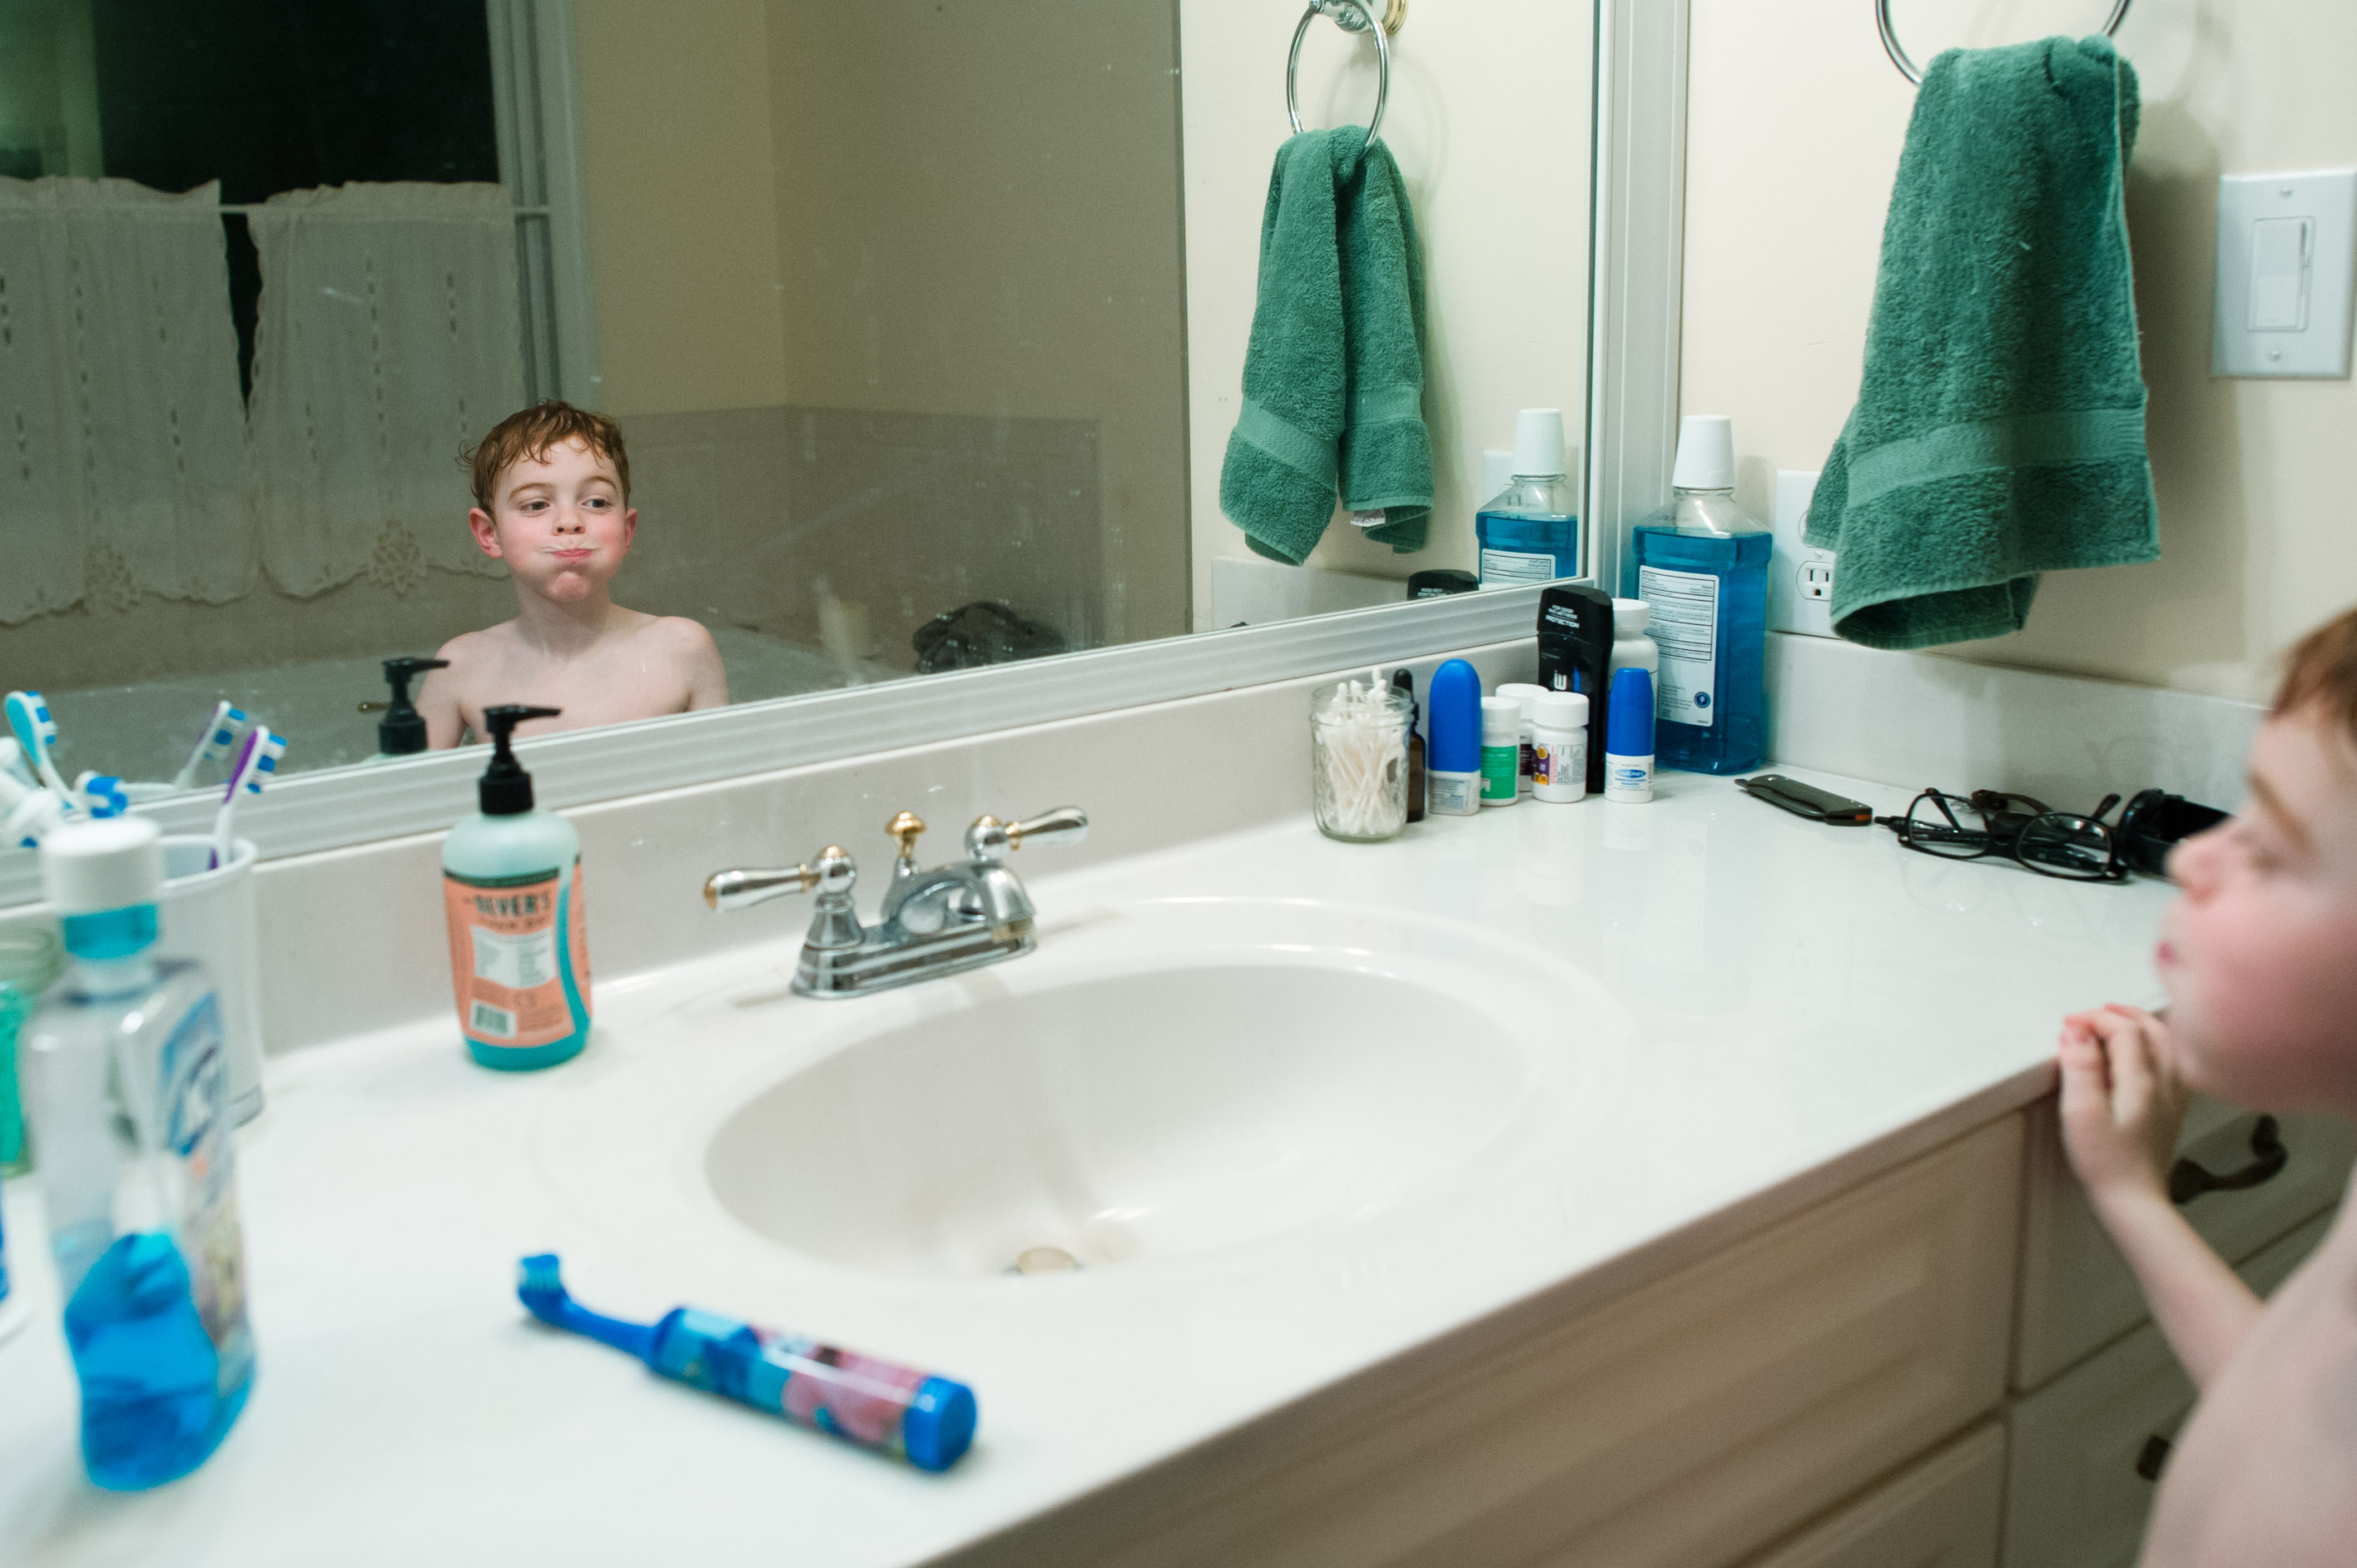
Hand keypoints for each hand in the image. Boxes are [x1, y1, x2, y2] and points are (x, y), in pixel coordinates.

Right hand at [2057, 1003, 2189, 1207]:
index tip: (2069, 1025)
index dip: (2094, 1019)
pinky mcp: (2170, 1114)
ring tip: (2121, 1022)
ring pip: (2169, 1047)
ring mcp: (2171, 1100)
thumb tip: (2077, 1033)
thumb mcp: (2081, 1113)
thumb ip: (2080, 1067)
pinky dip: (2160, 1050)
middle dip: (2122, 1015)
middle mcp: (2164, 1086)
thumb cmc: (2107, 1164)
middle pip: (2154, 1031)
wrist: (2133, 1202)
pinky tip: (2148, 1057)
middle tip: (2096, 1013)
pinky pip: (2174, 1067)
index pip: (2124, 1030)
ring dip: (2144, 1027)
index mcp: (2143, 1081)